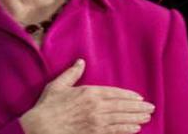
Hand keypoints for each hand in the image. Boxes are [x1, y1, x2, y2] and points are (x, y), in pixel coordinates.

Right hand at [19, 59, 154, 133]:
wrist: (37, 128)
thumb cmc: (46, 107)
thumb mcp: (58, 86)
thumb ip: (71, 73)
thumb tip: (80, 61)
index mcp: (89, 93)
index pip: (115, 93)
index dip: (129, 96)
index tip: (139, 98)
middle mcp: (96, 107)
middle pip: (122, 106)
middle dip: (138, 107)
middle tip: (150, 108)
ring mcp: (96, 122)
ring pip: (121, 119)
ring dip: (136, 118)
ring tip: (147, 117)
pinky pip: (114, 132)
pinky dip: (126, 130)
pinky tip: (136, 129)